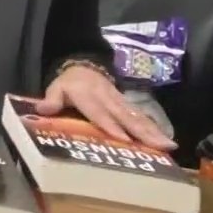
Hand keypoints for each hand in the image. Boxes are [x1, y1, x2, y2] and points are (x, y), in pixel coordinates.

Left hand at [39, 63, 174, 150]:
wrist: (84, 66)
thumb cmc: (69, 84)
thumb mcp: (56, 88)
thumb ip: (52, 99)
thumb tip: (43, 109)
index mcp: (89, 96)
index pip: (100, 113)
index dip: (112, 126)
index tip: (126, 141)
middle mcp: (108, 99)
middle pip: (126, 117)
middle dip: (144, 132)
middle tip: (161, 146)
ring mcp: (120, 101)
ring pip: (137, 117)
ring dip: (153, 131)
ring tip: (169, 145)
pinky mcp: (126, 104)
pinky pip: (140, 116)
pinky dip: (153, 127)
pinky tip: (165, 139)